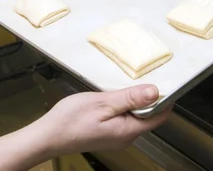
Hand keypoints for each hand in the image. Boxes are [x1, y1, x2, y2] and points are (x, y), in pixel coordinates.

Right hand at [30, 85, 170, 156]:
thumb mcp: (102, 103)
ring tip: (123, 86)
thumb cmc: (70, 120)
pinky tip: (113, 97)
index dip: (165, 99)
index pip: (159, 116)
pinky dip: (123, 105)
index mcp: (128, 131)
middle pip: (149, 115)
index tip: (164, 80)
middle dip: (148, 97)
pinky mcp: (109, 133)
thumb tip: (155, 92)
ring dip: (133, 100)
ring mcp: (117, 136)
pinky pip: (124, 117)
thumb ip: (130, 98)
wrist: (47, 136)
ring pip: (136, 115)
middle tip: (140, 77)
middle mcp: (126, 137)